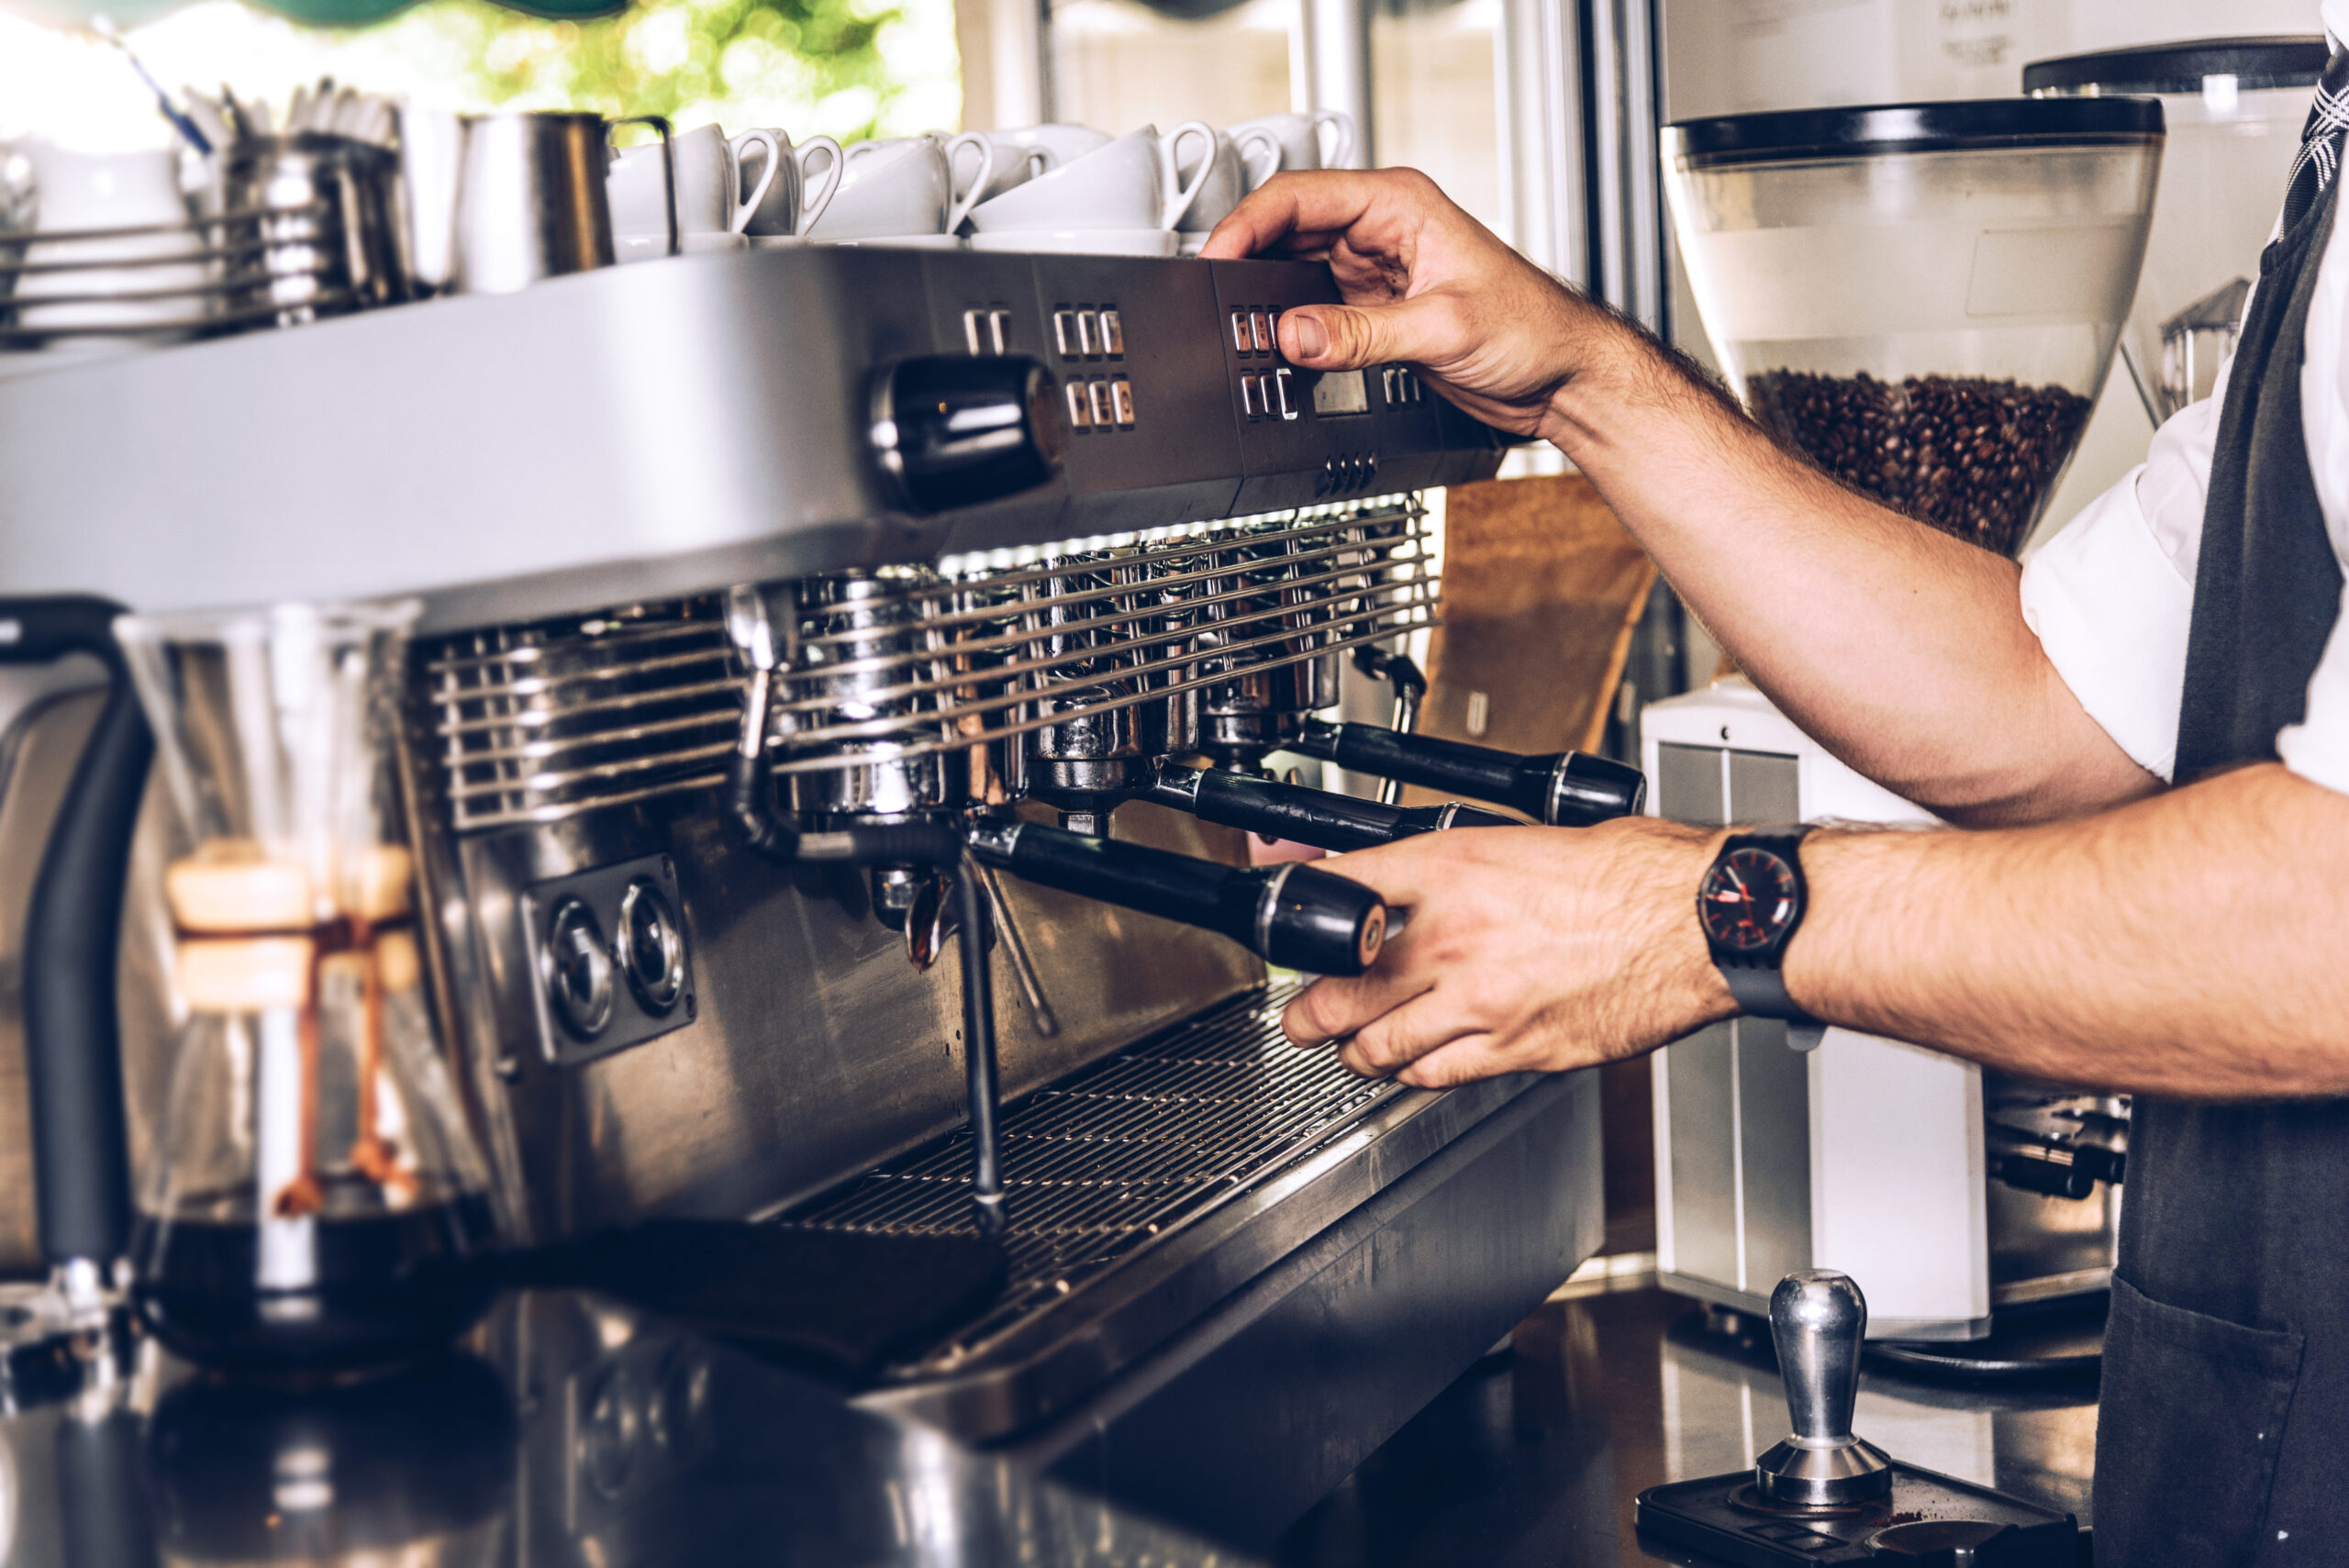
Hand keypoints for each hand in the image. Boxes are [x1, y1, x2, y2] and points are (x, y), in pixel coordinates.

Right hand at [1198, 168, 1637, 440]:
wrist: (1563, 379)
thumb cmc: (1535, 328)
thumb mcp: (1442, 329)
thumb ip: (1361, 334)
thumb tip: (1294, 335)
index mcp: (1400, 204)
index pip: (1300, 196)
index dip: (1248, 224)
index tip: (1216, 259)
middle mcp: (1382, 231)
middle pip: (1287, 231)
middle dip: (1248, 262)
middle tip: (1218, 300)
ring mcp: (1373, 272)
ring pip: (1294, 272)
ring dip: (1267, 299)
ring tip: (1242, 326)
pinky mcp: (1373, 313)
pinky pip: (1314, 312)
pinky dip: (1292, 329)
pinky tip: (1278, 346)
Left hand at [1282, 820, 1735, 1086]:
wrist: (1699, 920)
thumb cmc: (1632, 872)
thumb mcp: (1525, 833)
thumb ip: (1453, 857)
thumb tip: (1398, 865)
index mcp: (1455, 868)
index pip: (1341, 888)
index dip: (1297, 908)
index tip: (1284, 921)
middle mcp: (1455, 937)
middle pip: (1338, 987)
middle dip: (1307, 1008)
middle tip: (1300, 1013)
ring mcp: (1483, 1001)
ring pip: (1376, 1046)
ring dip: (1353, 1049)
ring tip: (1349, 1045)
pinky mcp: (1518, 1049)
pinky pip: (1436, 1075)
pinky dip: (1413, 1073)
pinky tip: (1413, 1063)